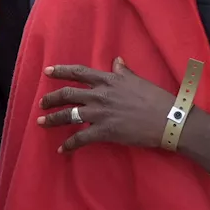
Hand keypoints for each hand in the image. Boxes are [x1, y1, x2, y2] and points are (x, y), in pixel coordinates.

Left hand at [37, 58, 174, 152]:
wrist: (168, 119)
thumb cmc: (156, 98)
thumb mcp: (138, 80)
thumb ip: (123, 71)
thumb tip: (116, 61)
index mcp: (109, 80)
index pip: (79, 73)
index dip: (61, 71)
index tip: (47, 71)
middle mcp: (100, 95)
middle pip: (68, 94)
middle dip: (51, 98)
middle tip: (42, 103)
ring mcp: (100, 114)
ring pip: (69, 115)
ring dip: (53, 120)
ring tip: (42, 123)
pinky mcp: (104, 132)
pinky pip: (80, 138)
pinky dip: (69, 145)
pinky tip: (62, 149)